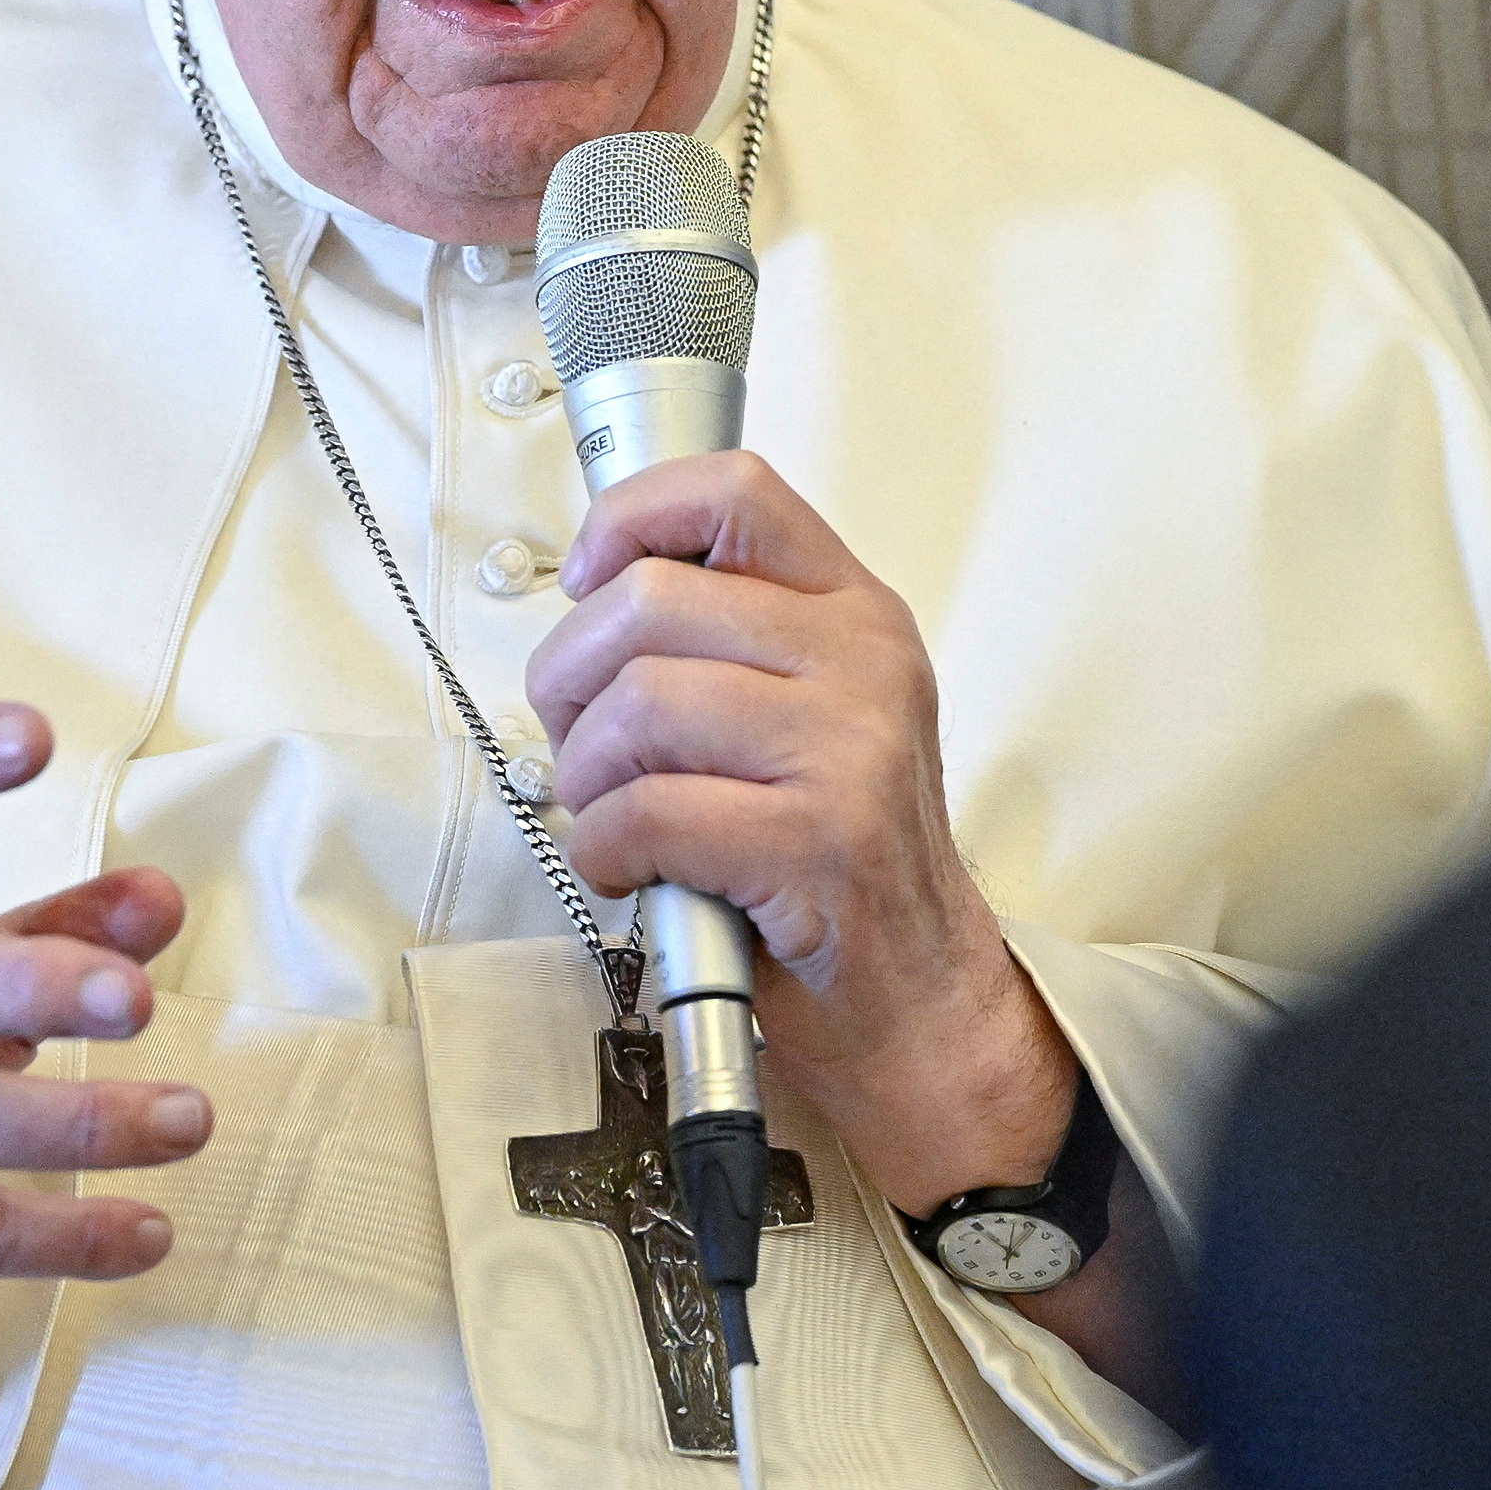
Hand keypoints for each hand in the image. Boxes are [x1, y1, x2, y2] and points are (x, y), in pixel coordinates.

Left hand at [523, 455, 1072, 1213]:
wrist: (920, 996)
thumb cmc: (837, 860)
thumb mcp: (809, 714)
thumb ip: (728, 642)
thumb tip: (586, 597)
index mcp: (855, 613)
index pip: (734, 493)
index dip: (630, 517)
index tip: (586, 578)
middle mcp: (863, 662)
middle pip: (649, 601)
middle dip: (570, 678)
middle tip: (579, 740)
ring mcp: (848, 749)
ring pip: (638, 705)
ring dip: (584, 775)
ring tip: (606, 814)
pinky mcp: (817, 842)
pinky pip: (647, 812)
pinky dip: (604, 848)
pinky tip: (630, 871)